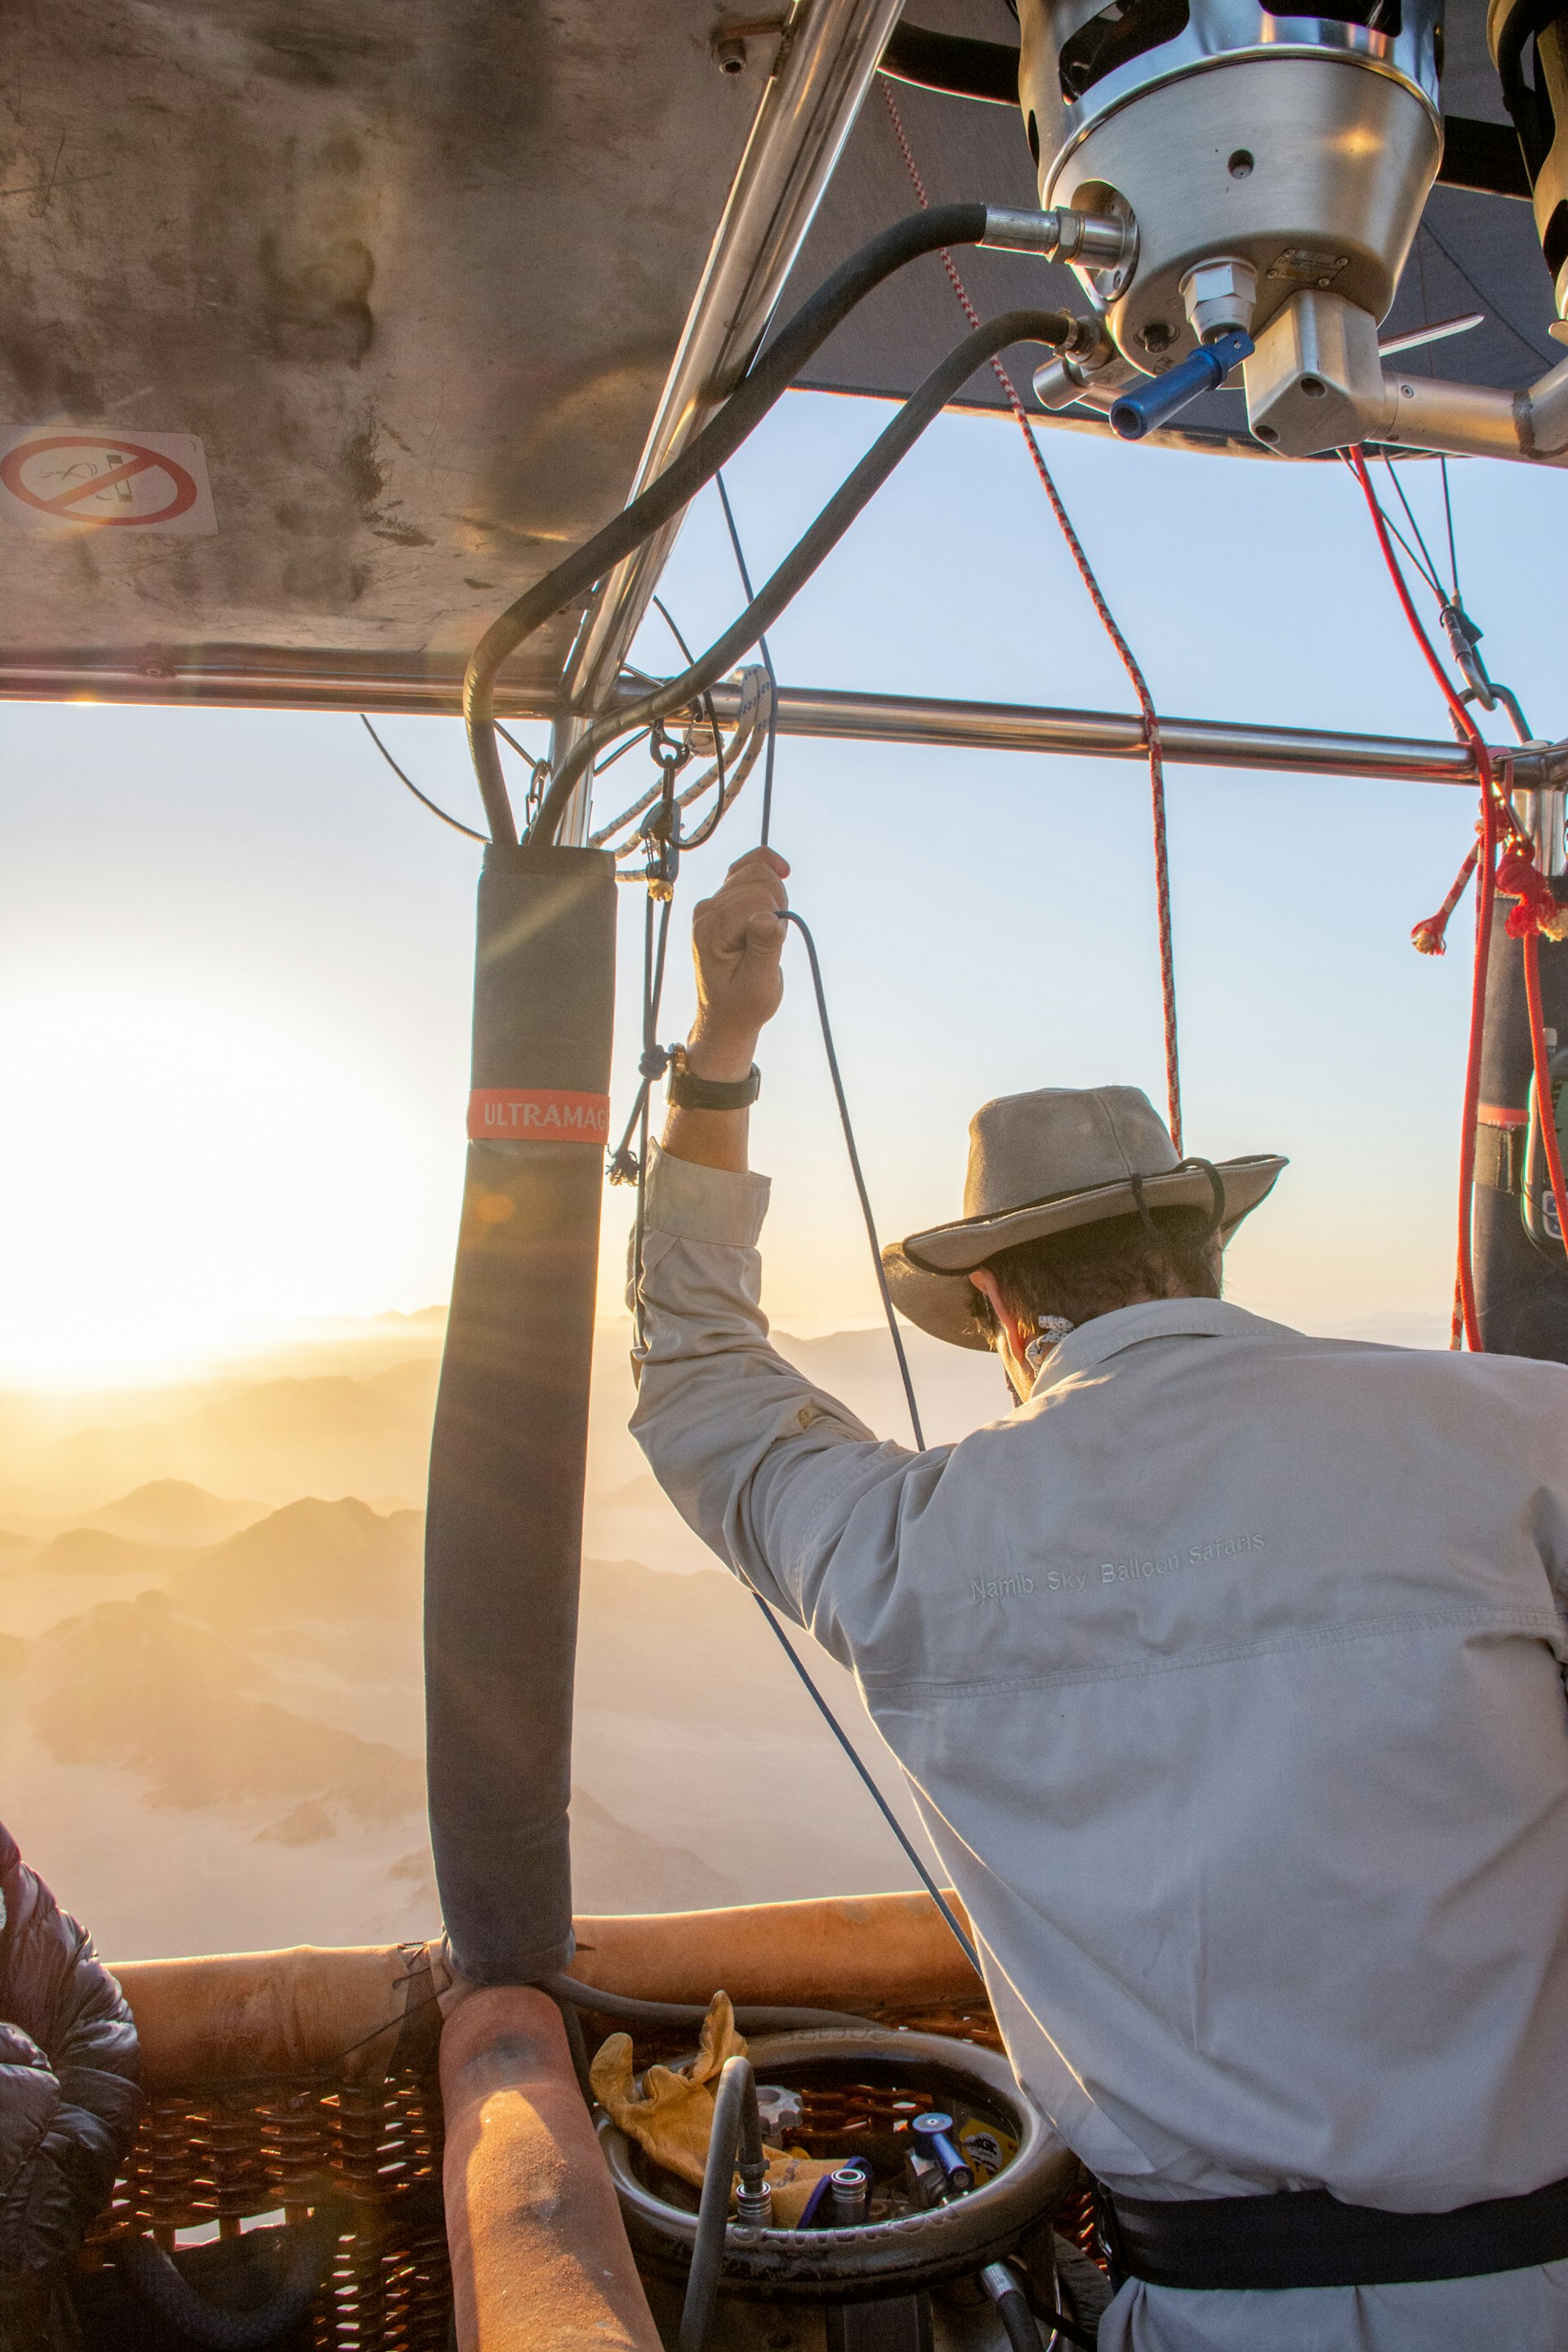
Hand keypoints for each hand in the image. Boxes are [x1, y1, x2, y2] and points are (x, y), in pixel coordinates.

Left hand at [687, 847, 789, 1078]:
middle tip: (773, 940)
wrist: (726, 1015)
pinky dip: (766, 868)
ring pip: (756, 871)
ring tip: (770, 928)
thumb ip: (763, 948)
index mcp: (712, 928)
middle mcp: (707, 911)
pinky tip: (781, 870)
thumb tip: (769, 916)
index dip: (777, 920)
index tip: (774, 947)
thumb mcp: (759, 985)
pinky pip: (746, 868)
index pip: (758, 898)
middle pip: (758, 879)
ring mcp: (713, 904)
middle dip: (777, 904)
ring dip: (774, 894)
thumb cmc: (743, 1005)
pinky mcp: (722, 902)